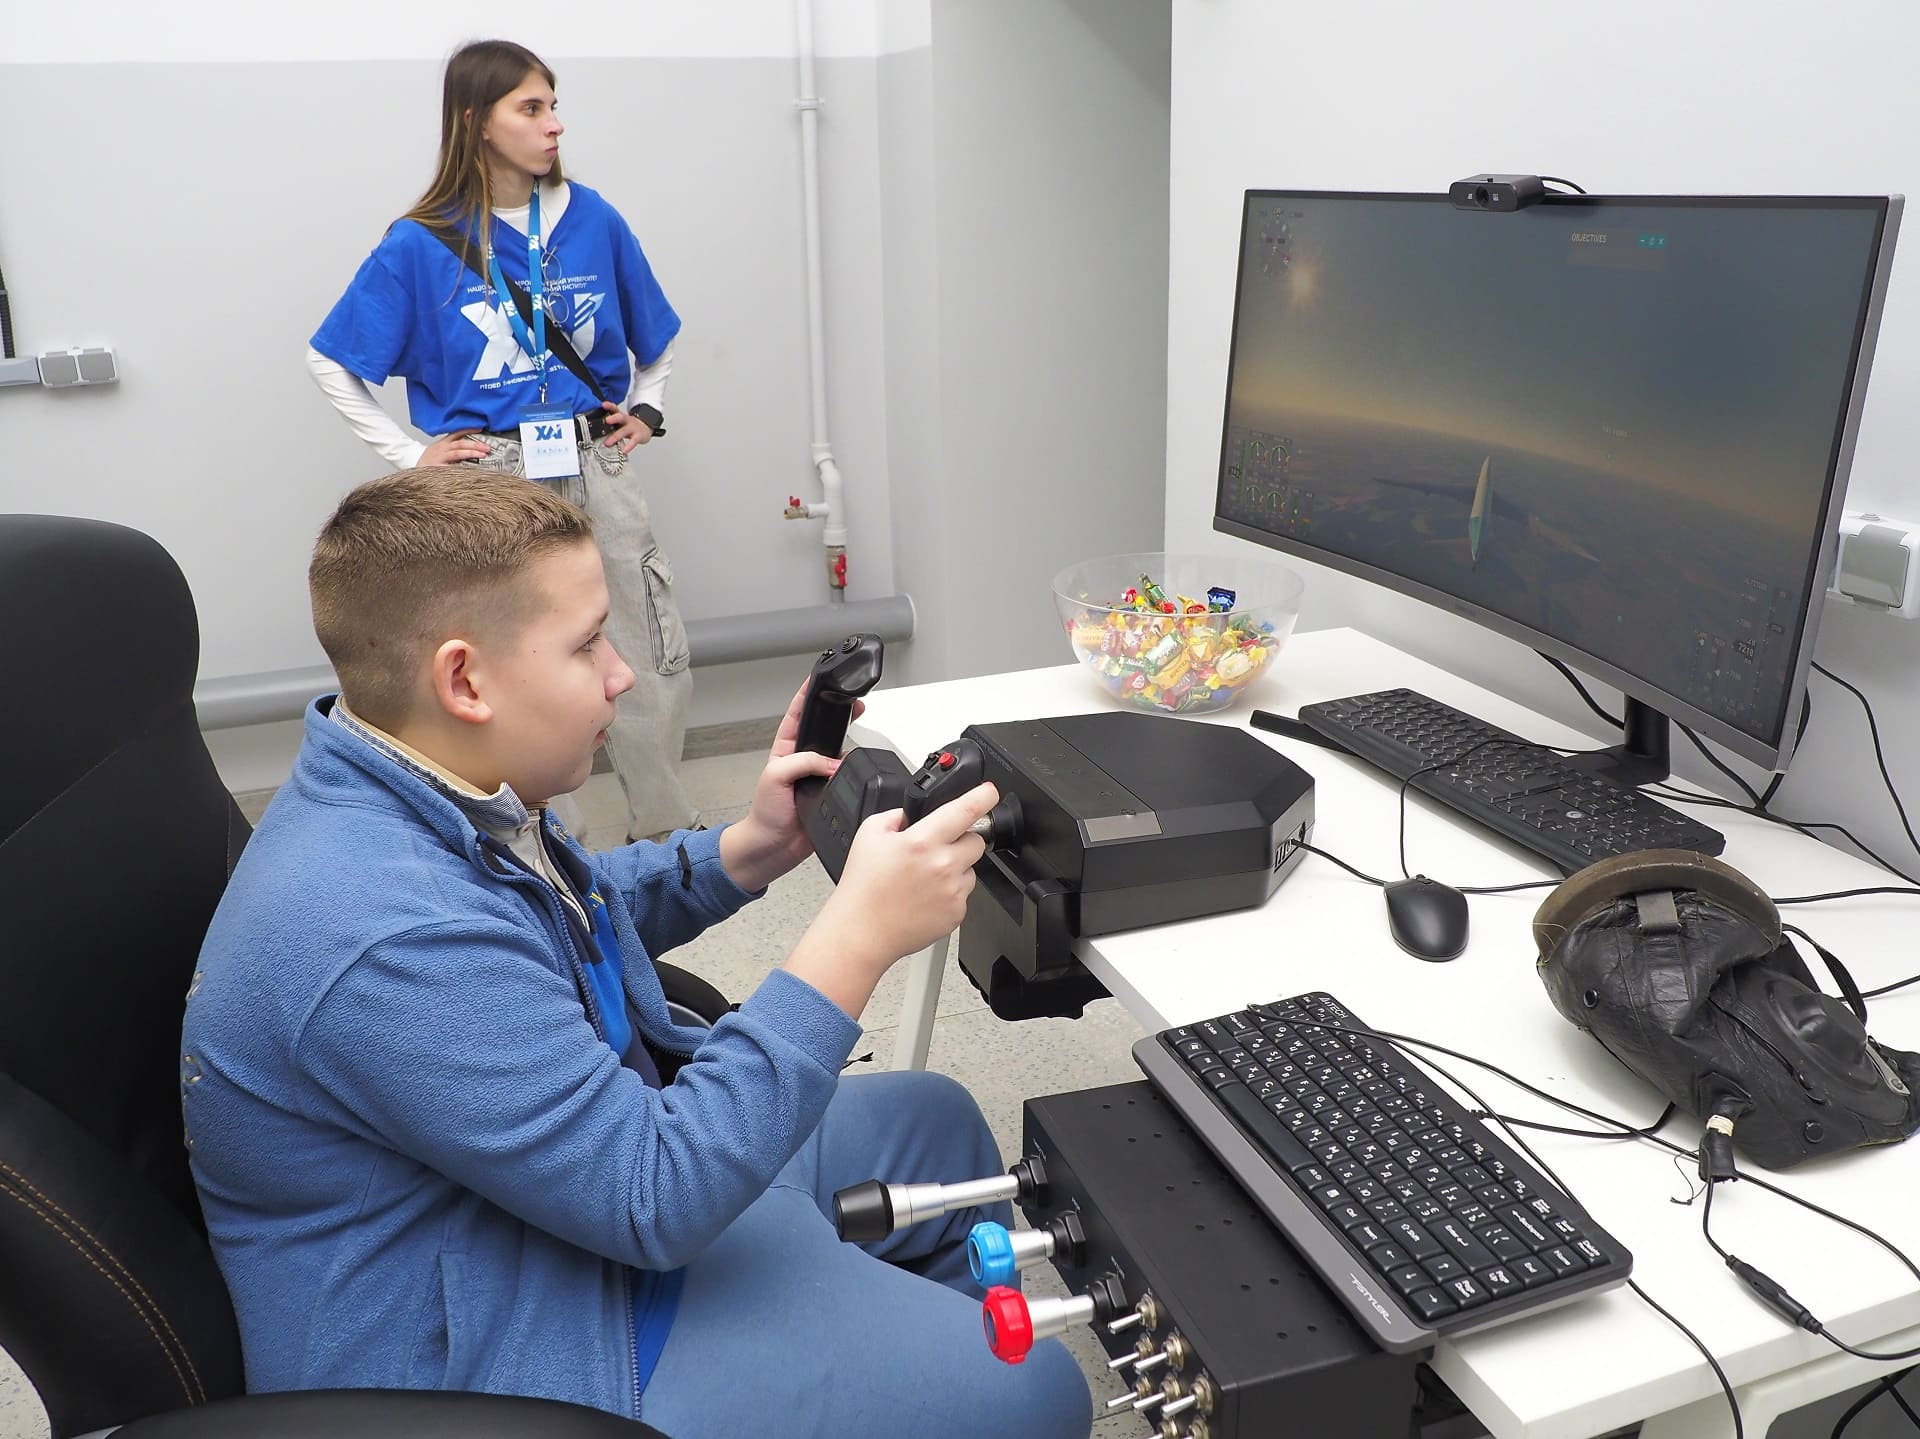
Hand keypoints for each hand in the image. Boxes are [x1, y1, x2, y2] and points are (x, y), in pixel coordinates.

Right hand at [419, 430, 491, 465]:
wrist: (413, 472)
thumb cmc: (429, 463)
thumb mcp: (439, 451)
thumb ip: (453, 449)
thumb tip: (472, 449)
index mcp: (443, 444)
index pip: (457, 433)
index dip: (468, 430)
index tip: (480, 428)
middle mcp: (441, 449)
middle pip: (460, 443)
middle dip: (475, 444)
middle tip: (487, 447)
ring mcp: (439, 458)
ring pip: (457, 453)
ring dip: (471, 453)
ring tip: (482, 455)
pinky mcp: (438, 468)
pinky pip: (452, 468)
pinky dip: (462, 468)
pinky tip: (471, 470)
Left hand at [597, 402, 653, 455]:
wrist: (645, 428)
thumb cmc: (629, 426)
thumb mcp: (619, 422)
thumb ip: (609, 424)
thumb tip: (593, 429)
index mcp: (621, 416)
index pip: (615, 409)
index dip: (609, 406)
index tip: (603, 405)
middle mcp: (626, 420)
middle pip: (620, 417)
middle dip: (614, 418)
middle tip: (606, 420)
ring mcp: (633, 428)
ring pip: (624, 431)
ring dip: (615, 437)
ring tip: (607, 443)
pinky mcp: (638, 436)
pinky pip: (633, 442)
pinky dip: (628, 446)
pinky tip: (624, 451)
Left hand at [718, 678, 865, 890]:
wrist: (772, 847)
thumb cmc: (764, 814)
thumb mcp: (775, 777)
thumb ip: (803, 762)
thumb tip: (832, 761)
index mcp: (785, 750)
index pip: (798, 716)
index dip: (807, 695)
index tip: (818, 678)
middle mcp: (802, 761)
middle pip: (824, 730)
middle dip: (838, 713)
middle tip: (853, 701)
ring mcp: (817, 777)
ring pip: (839, 753)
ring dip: (848, 746)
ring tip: (858, 735)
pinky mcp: (830, 794)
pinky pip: (846, 779)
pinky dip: (853, 773)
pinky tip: (857, 769)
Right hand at [784, 779, 997, 1017]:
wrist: (862, 931)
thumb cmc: (863, 888)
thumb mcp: (869, 834)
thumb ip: (896, 815)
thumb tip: (913, 813)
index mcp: (922, 841)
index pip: (965, 810)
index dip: (983, 796)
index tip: (990, 792)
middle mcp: (943, 865)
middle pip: (977, 840)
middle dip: (961, 840)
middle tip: (937, 850)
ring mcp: (952, 891)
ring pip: (971, 868)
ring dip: (955, 868)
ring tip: (925, 879)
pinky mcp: (956, 913)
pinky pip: (963, 893)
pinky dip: (950, 892)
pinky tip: (925, 896)